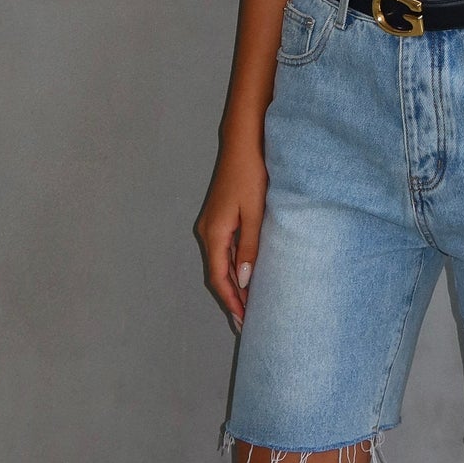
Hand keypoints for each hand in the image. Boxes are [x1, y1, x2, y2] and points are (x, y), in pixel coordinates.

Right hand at [194, 141, 267, 330]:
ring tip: (248, 303)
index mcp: (214, 233)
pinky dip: (233, 266)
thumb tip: (242, 281)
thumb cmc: (251, 174)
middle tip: (247, 321)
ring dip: (233, 283)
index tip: (243, 321)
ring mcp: (212, 223)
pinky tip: (246, 274)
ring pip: (220, 262)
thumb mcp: (255, 213)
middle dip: (231, 297)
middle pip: (217, 273)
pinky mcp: (220, 216)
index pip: (219, 278)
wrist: (244, 141)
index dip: (231, 301)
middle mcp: (207, 231)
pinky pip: (224, 249)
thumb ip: (250, 248)